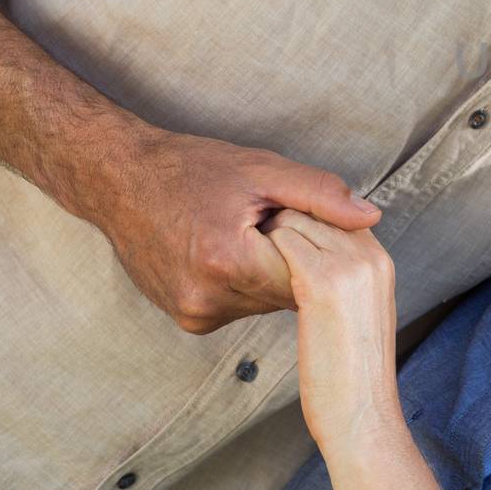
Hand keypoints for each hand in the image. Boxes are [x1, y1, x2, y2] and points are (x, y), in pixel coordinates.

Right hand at [89, 126, 382, 334]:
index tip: (309, 220)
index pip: (309, 272)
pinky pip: (243, 305)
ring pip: (268, 302)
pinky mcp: (190, 320)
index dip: (317, 244)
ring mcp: (196, 315)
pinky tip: (229, 250)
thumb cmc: (191, 169)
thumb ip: (320, 195)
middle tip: (276, 220)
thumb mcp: (262, 170)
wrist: (120, 183)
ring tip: (248, 233)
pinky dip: (248, 281)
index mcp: (228, 262)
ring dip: (271, 272)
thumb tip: (371, 218)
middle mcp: (209, 299)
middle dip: (296, 259)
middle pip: (290, 291)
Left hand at [264, 208, 402, 446]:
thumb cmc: (351, 381)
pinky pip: (283, 240)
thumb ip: (344, 288)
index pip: (336, 215)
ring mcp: (350, 265)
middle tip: (251, 247)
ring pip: (295, 218)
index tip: (274, 245)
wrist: (362, 418)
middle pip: (316, 209)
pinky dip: (258, 249)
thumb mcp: (357, 322)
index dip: (303, 225)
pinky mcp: (322, 280)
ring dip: (266, 235)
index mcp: (380, 262)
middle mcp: (370, 255)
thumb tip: (316, 271)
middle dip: (281, 223)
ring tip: (247, 262)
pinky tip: (247, 274)